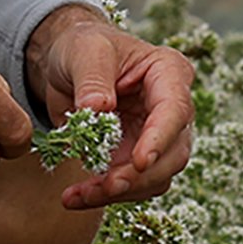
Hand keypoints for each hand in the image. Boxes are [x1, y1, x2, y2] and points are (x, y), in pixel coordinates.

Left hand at [24, 6, 197, 208]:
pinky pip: (132, 185)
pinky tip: (76, 197)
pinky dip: (105, 196)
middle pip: (173, 153)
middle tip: (105, 187)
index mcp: (170, 73)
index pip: (174, 110)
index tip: (139, 162)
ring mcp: (158, 137)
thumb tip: (98, 109)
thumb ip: (93, 78)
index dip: (159, 139)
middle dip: (139, 176)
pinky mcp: (137, 157)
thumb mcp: (84, 51)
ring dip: (119, 192)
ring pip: (155, 177)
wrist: (68, 65)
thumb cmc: (83, 47)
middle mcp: (173, 109)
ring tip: (77, 196)